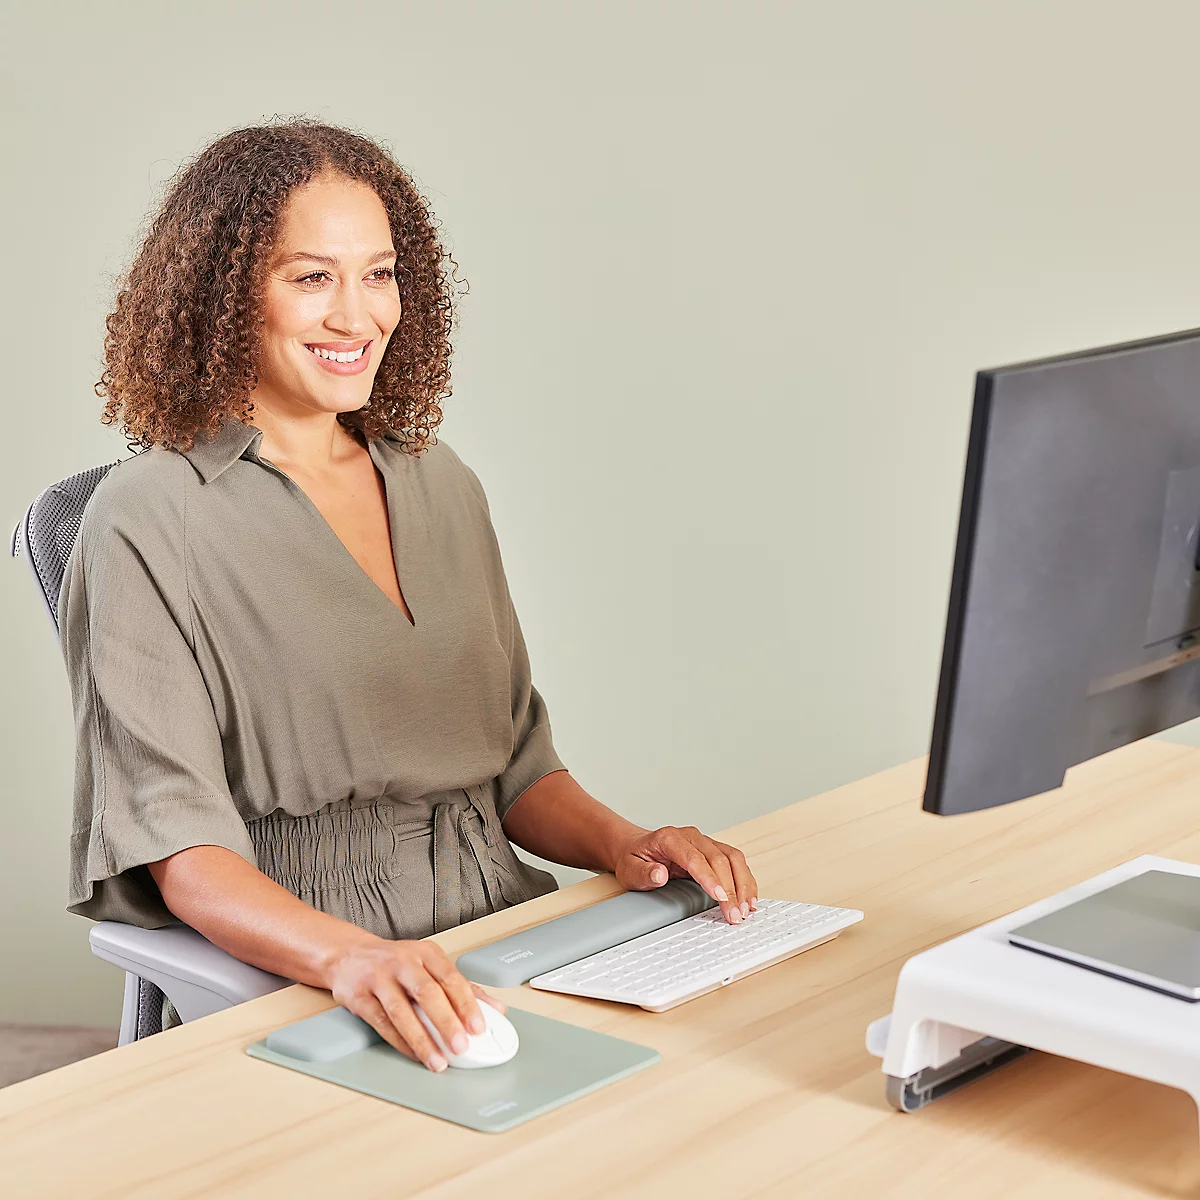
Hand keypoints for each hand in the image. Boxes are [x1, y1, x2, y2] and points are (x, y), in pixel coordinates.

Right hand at [325, 936, 505, 1071]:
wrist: (348, 955)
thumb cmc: (395, 962)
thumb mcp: (429, 964)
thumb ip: (461, 986)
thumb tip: (495, 1009)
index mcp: (426, 953)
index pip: (451, 977)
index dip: (466, 1003)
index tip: (479, 1027)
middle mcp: (403, 962)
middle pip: (427, 993)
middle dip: (446, 1022)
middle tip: (461, 1046)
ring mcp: (379, 978)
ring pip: (402, 1011)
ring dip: (422, 1039)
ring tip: (438, 1061)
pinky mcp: (359, 996)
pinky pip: (382, 1023)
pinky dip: (400, 1042)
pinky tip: (415, 1055)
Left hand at [613, 825, 758, 923]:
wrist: (635, 847)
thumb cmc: (634, 858)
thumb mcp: (629, 869)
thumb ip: (643, 873)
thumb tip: (659, 874)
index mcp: (670, 838)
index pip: (695, 858)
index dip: (710, 879)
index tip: (720, 898)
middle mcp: (692, 836)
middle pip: (719, 859)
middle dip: (730, 890)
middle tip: (735, 915)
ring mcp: (705, 842)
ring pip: (733, 859)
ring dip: (742, 885)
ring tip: (746, 909)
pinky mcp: (714, 850)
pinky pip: (735, 862)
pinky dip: (745, 880)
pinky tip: (749, 898)